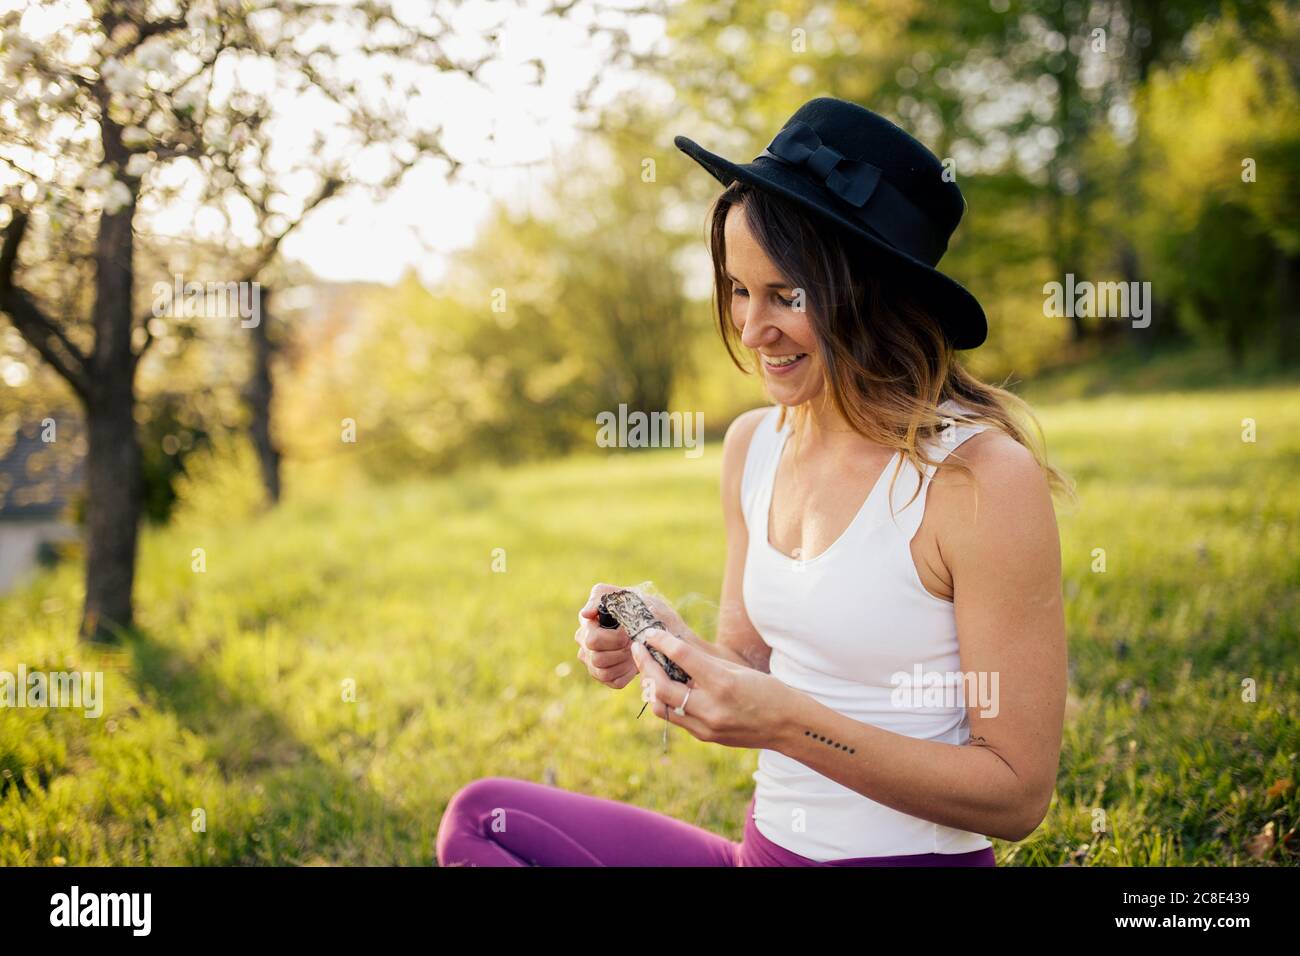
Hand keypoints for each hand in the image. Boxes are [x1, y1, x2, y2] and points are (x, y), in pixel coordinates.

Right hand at [574, 582, 640, 689]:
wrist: (661, 624)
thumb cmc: (640, 606)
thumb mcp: (624, 595)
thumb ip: (601, 598)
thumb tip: (585, 614)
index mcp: (587, 624)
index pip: (593, 640)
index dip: (614, 639)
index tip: (628, 631)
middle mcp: (585, 644)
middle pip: (597, 658)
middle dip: (620, 651)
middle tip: (633, 641)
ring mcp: (593, 662)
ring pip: (603, 672)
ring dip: (624, 662)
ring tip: (634, 651)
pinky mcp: (606, 676)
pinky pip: (614, 682)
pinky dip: (628, 673)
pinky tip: (634, 661)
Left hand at [631, 626, 791, 749]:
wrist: (789, 727)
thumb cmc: (769, 692)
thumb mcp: (738, 670)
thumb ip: (704, 664)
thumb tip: (673, 652)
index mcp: (723, 684)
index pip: (681, 657)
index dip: (661, 641)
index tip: (650, 633)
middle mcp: (711, 708)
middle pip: (660, 686)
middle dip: (645, 665)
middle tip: (638, 649)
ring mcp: (706, 727)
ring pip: (660, 707)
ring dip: (650, 686)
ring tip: (648, 669)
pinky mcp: (705, 737)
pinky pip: (675, 718)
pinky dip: (665, 701)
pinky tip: (666, 687)